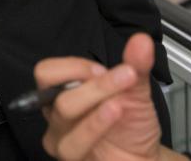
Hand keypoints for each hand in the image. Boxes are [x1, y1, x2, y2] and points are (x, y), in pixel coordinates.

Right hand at [37, 33, 175, 160]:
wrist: (143, 157)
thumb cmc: (131, 124)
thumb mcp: (135, 90)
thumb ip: (136, 65)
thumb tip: (141, 41)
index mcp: (64, 93)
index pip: (47, 72)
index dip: (74, 66)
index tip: (102, 70)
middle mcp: (57, 116)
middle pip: (55, 91)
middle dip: (94, 83)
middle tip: (123, 80)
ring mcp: (62, 140)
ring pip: (64, 113)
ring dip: (95, 100)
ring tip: (120, 101)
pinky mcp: (72, 159)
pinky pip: (73, 144)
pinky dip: (95, 125)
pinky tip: (113, 114)